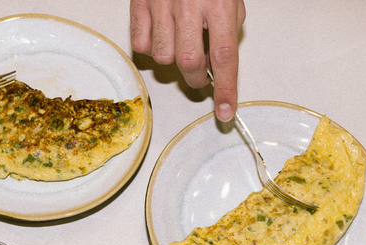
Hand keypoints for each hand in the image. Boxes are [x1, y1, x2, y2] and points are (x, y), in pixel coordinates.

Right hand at [130, 0, 244, 121]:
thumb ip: (227, 29)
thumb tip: (216, 64)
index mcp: (219, 3)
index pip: (224, 57)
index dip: (226, 89)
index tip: (225, 112)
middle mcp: (189, 5)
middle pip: (189, 62)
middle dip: (196, 79)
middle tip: (200, 76)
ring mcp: (161, 4)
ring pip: (162, 58)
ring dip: (172, 61)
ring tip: (179, 44)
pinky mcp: (139, 3)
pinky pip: (141, 44)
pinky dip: (150, 48)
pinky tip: (161, 33)